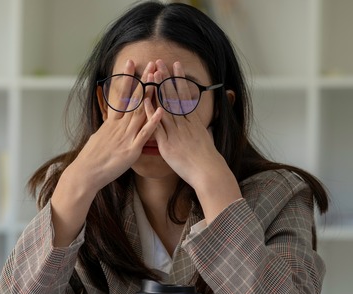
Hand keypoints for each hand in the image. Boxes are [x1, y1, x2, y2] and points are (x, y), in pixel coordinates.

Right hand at [66, 60, 163, 194]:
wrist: (86, 173)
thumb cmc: (91, 159)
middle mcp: (119, 126)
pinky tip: (160, 110)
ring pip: (140, 112)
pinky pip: (144, 134)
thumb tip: (110, 123)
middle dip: (143, 80)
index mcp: (112, 123)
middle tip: (151, 64)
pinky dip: (153, 122)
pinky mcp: (131, 149)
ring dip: (150, 95)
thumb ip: (108, 129)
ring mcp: (126, 136)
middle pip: (134, 99)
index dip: (126, 78)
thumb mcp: (99, 138)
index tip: (131, 63)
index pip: (121, 95)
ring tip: (158, 79)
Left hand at [145, 60, 240, 220]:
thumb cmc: (207, 159)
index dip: (179, 80)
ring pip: (165, 106)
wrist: (208, 172)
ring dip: (158, 89)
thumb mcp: (205, 138)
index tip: (175, 66)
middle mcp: (184, 123)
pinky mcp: (167, 144)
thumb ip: (199, 128)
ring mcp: (175, 132)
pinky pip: (157, 126)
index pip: (184, 95)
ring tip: (152, 73)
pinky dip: (151, 113)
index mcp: (193, 121)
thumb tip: (198, 123)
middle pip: (174, 96)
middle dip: (166, 78)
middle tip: (160, 62)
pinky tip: (145, 101)